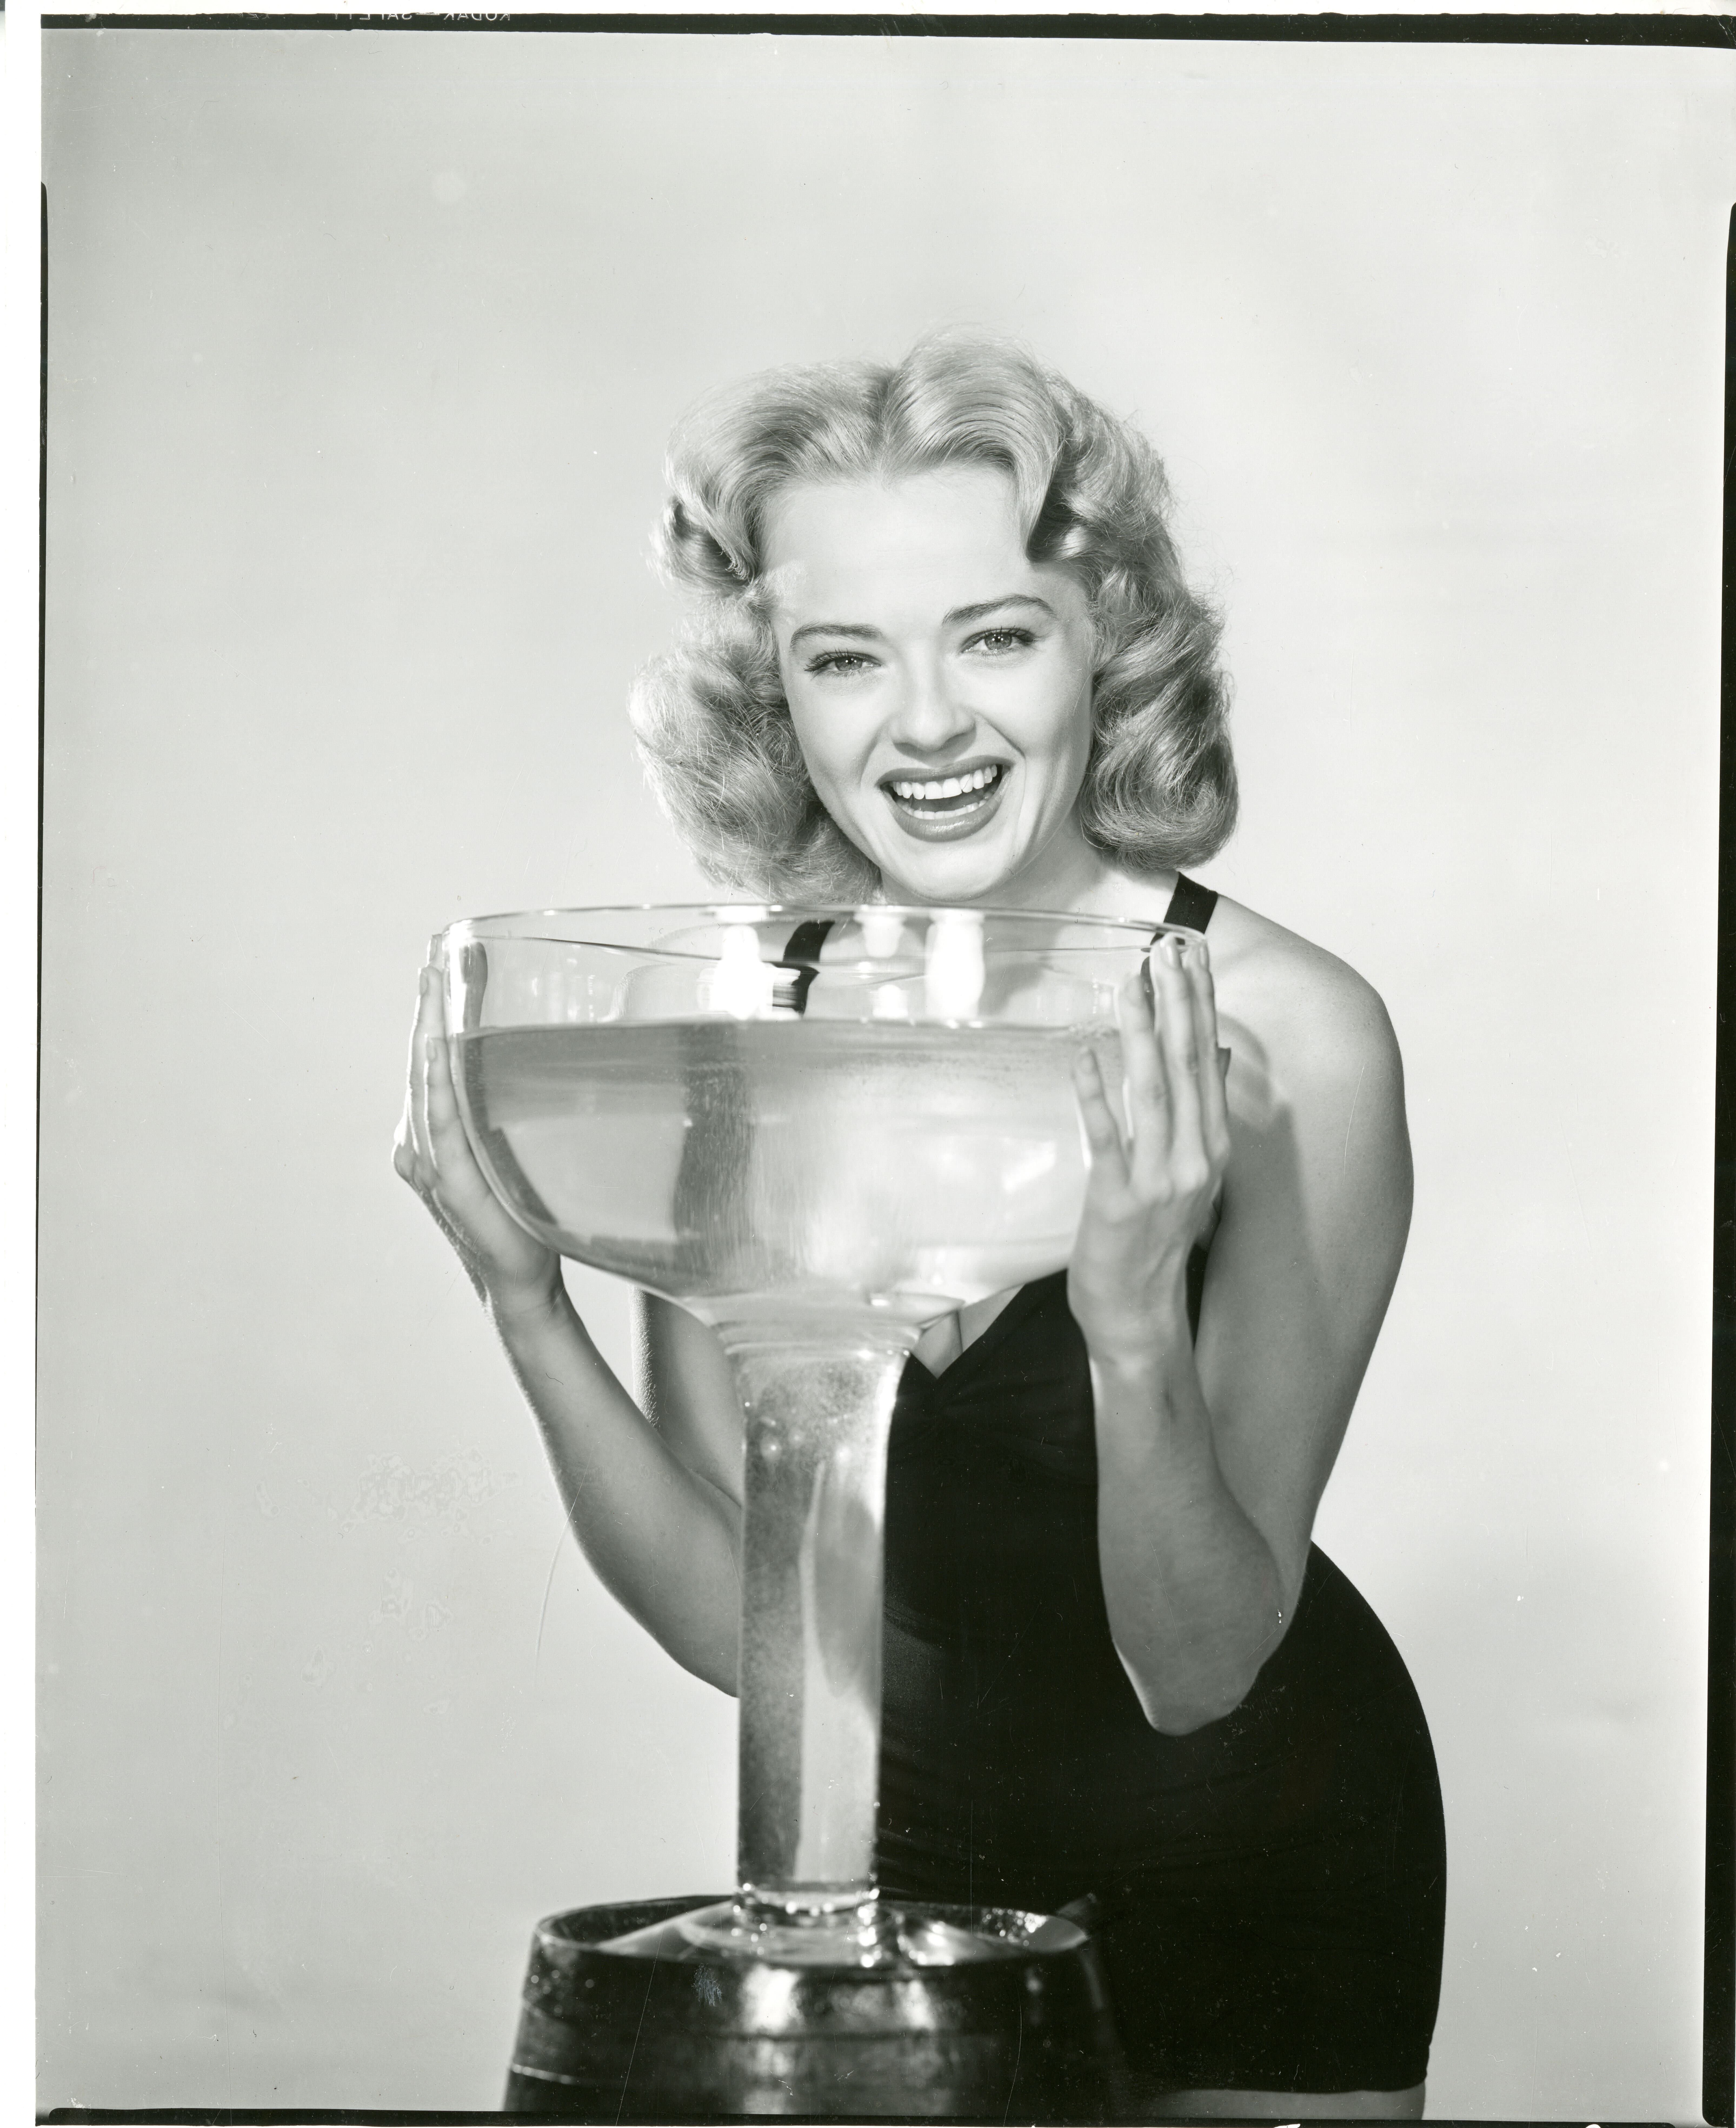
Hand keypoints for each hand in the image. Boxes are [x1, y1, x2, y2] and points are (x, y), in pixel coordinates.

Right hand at [393, 965, 562, 1321]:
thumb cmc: (525, 1213)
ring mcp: (429, 1163)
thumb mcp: (519, 1147)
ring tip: (432, 989)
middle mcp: (423, 1143)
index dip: (437, 1017)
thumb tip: (553, 1065)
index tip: (447, 968)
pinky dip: (436, 1089)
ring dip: (427, 1035)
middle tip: (433, 964)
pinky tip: (434, 1055)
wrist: (522, 1275)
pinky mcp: (448, 1183)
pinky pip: (440, 1127)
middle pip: (422, 1067)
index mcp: (438, 1132)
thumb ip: (513, 1112)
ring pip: (425, 1086)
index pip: (435, 1063)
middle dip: (426, 1013)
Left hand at [1068, 935, 1230, 1369]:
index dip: (1200, 1005)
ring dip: (1141, 1036)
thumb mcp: (1194, 1170)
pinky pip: (1106, 1139)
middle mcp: (1197, 1157)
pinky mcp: (1118, 1200)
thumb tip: (1217, 1051)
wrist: (1142, 1310)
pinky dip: (1095, 1096)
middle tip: (1166, 950)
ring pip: (1152, 1094)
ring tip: (1132, 986)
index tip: (1191, 956)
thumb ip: (1202, 1111)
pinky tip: (1084, 1058)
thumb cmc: (1160, 1237)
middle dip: (1178, 1005)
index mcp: (1214, 1145)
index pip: (1210, 1060)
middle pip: (1188, 1067)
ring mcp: (1161, 1179)